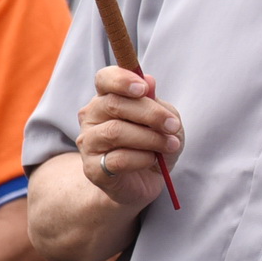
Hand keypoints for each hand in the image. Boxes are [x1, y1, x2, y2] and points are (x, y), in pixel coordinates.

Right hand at [76, 66, 182, 210]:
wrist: (145, 182)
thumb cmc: (154, 144)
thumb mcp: (165, 120)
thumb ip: (156, 101)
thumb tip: (148, 79)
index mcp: (107, 98)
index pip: (104, 78)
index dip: (122, 79)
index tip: (144, 88)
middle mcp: (91, 117)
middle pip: (114, 104)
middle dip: (151, 114)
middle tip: (173, 126)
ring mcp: (88, 143)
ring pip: (115, 132)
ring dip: (150, 138)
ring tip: (170, 145)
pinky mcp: (92, 168)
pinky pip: (118, 159)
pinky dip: (143, 158)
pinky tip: (152, 160)